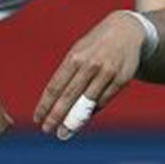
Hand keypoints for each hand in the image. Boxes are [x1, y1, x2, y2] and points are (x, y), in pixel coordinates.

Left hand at [35, 12, 149, 135]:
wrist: (127, 30)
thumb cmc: (95, 46)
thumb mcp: (78, 52)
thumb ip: (67, 74)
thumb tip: (54, 101)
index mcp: (74, 57)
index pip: (55, 86)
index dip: (45, 105)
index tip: (37, 119)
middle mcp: (90, 65)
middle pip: (69, 96)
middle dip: (56, 116)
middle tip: (47, 130)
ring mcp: (107, 73)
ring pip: (87, 102)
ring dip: (74, 120)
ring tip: (63, 132)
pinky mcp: (122, 80)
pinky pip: (103, 101)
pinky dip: (91, 111)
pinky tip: (82, 120)